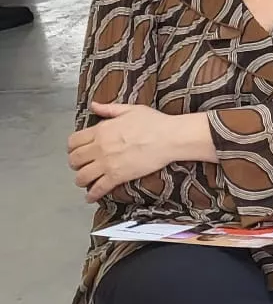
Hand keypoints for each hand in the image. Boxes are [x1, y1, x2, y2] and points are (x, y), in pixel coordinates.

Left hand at [67, 103, 212, 202]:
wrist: (170, 138)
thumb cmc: (154, 122)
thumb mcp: (130, 109)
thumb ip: (109, 109)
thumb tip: (93, 105)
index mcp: (101, 130)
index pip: (73, 142)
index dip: (72, 148)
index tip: (76, 150)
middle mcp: (99, 148)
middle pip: (74, 160)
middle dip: (75, 164)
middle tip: (81, 166)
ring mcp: (107, 163)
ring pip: (82, 176)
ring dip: (81, 180)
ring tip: (85, 181)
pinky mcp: (118, 176)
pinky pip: (99, 188)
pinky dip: (92, 195)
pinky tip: (91, 197)